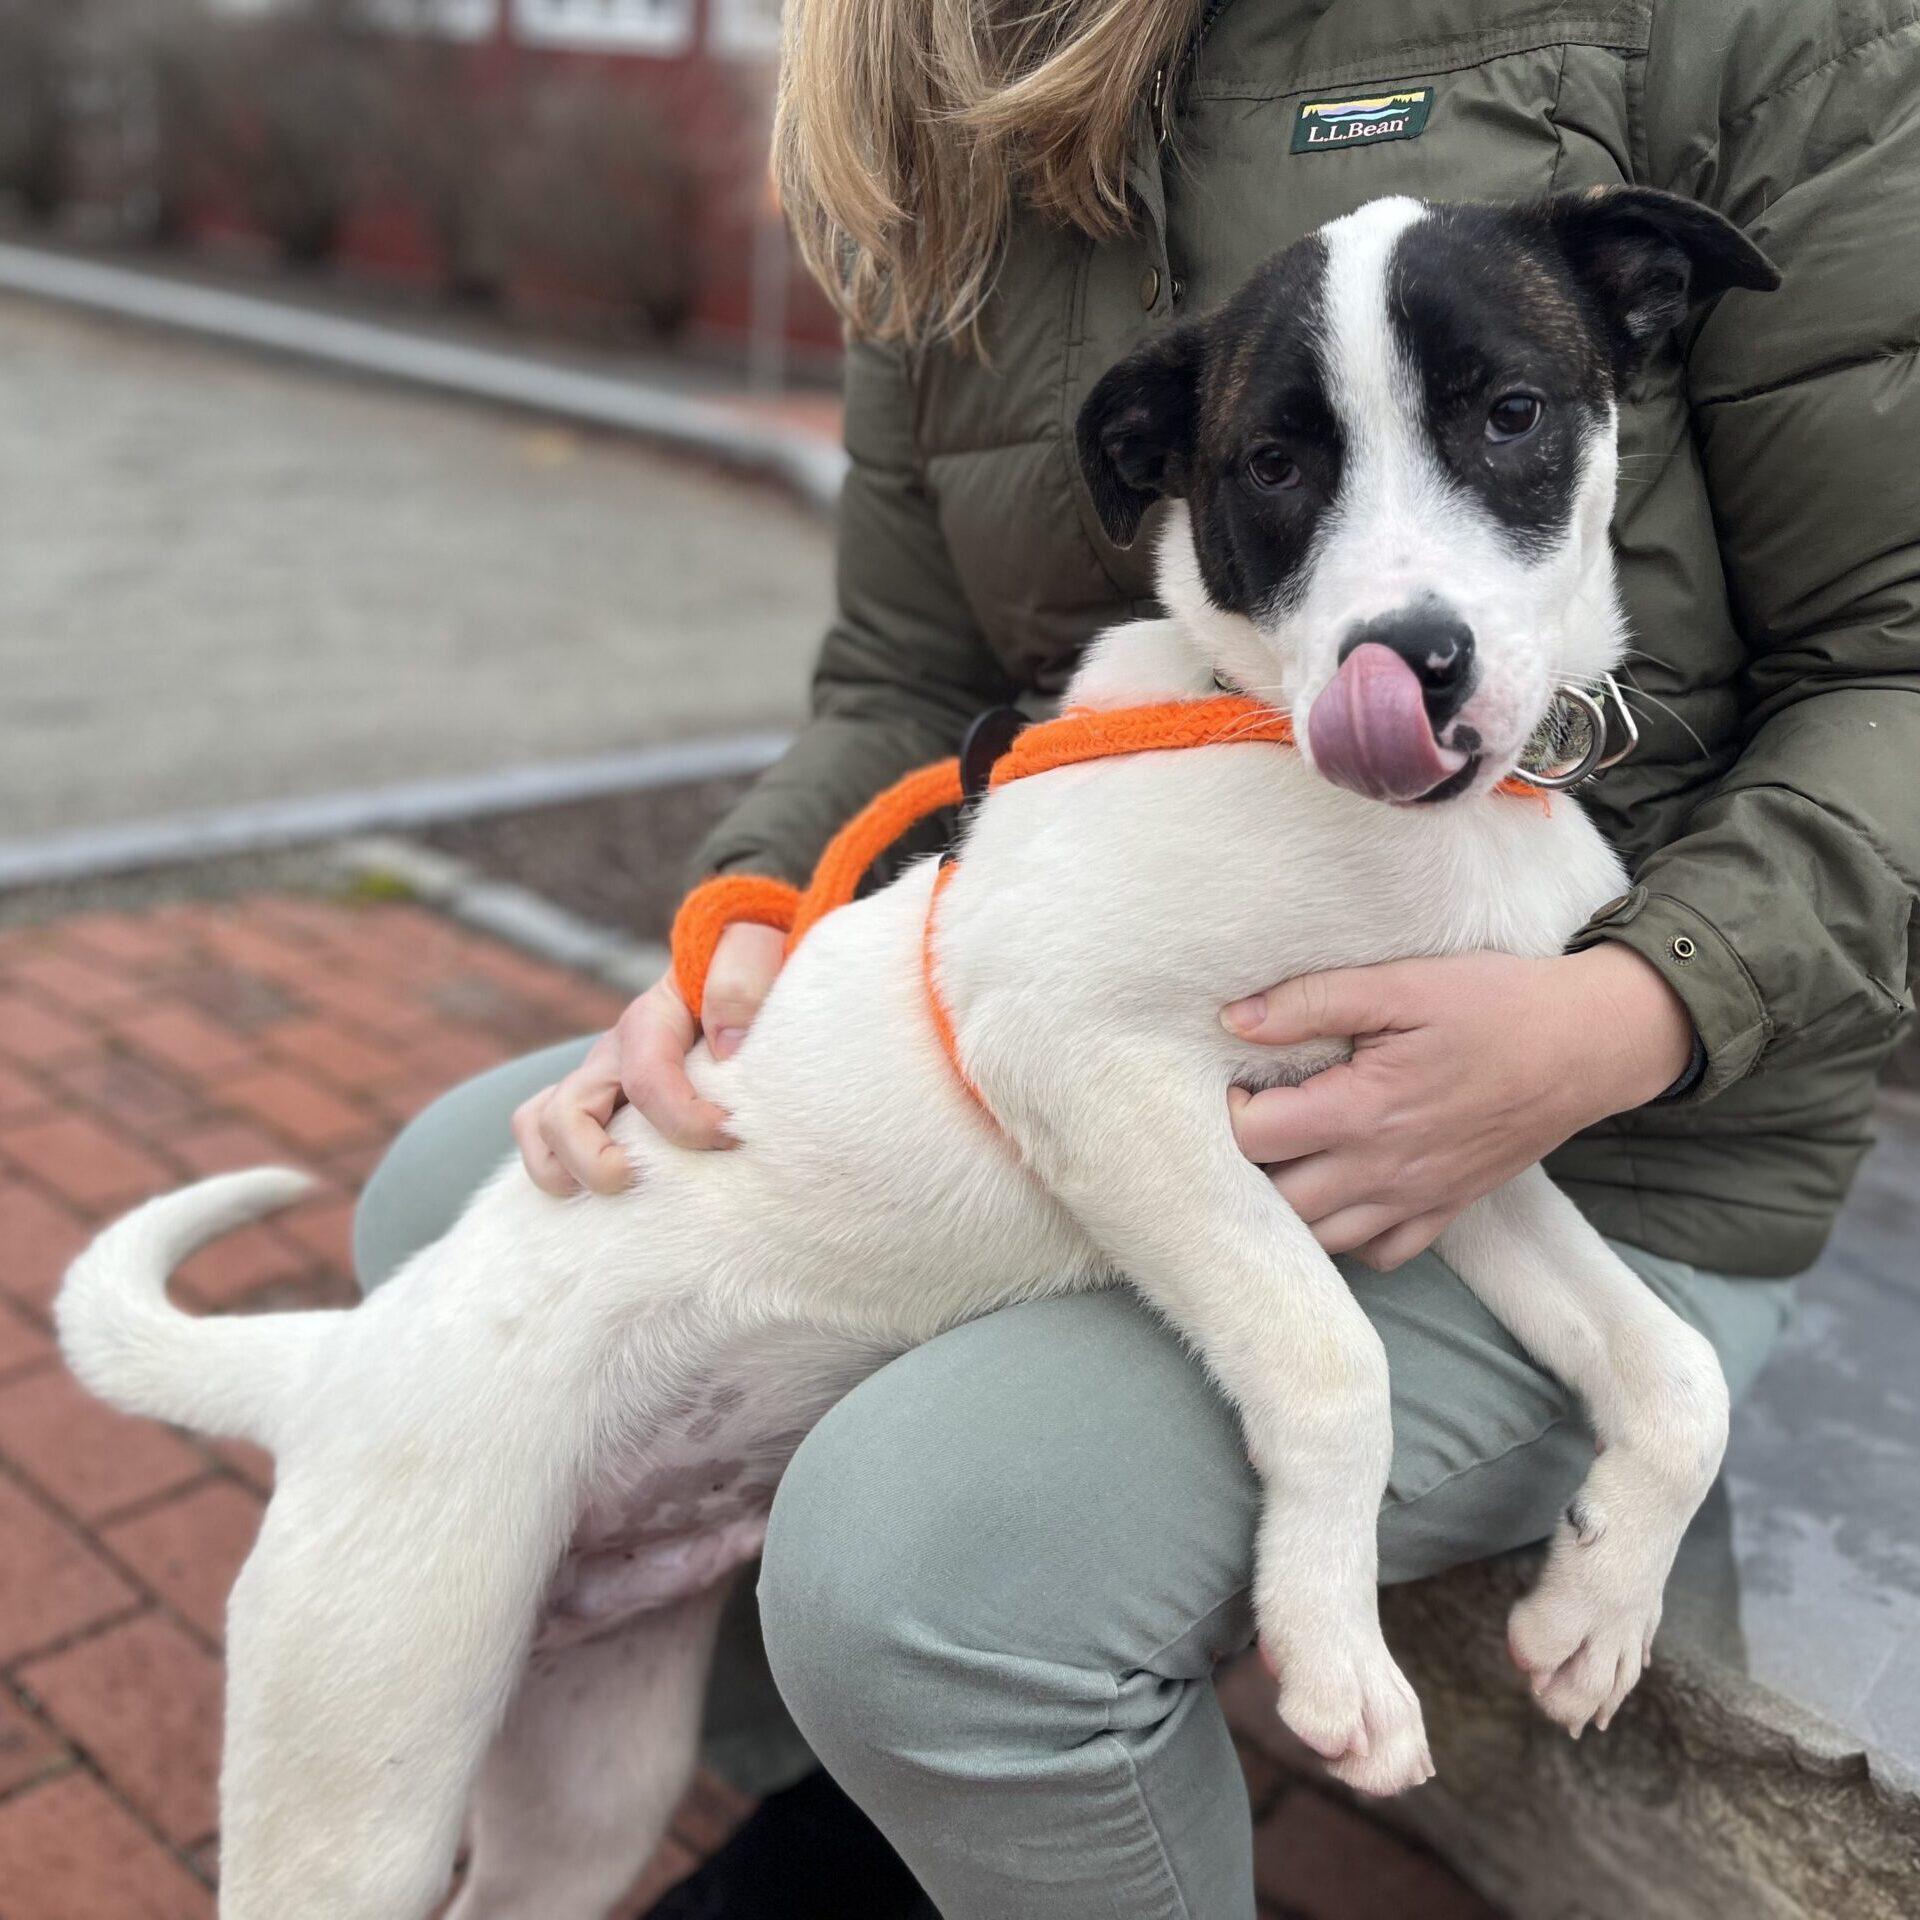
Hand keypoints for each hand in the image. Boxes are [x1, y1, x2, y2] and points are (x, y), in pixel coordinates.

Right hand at [514, 921, 786, 1195]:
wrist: (745, 975)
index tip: (731, 1134)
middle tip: (658, 1177)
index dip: (685, 1121)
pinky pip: (542, 1140)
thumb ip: (741, 979)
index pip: (645, 1079)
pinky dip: (558, 1174)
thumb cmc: (753, 971)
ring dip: (568, 1173)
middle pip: (566, 1116)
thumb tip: (724, 1044)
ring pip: (540, 1128)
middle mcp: (612, 1052)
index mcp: (651, 1019)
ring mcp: (596, 1081)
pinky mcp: (595, 1107)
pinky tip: (610, 1196)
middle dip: (602, 1163)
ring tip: (626, 1190)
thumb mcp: (756, 951)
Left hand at [1224, 945, 1693, 1270]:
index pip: (1255, 1139)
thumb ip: (1313, 1001)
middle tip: (1252, 1129)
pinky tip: (1342, 1196)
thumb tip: (1234, 1019)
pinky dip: (1350, 1239)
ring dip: (1289, 1212)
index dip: (1228, 1113)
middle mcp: (1383, 1171)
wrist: (1589, 1044)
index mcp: (1363, 1111)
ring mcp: (1416, 1200)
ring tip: (1286, 1164)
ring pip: (1321, 1242)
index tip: (1239, 1083)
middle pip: (1277, 1204)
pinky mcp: (1446, 1210)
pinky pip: (1381, 1255)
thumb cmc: (1497, 1006)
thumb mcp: (1403, 984)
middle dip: (1246, 1173)